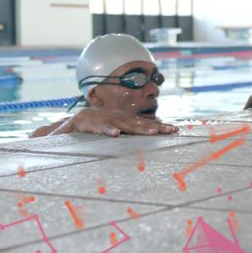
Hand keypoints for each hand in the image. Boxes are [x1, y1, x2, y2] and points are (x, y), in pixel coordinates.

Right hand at [51, 108, 178, 136]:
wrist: (76, 121)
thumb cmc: (98, 126)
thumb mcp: (116, 127)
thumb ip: (130, 129)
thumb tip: (149, 132)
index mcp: (125, 119)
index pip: (145, 123)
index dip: (160, 126)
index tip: (175, 130)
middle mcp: (118, 117)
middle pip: (140, 123)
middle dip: (156, 127)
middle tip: (171, 131)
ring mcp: (107, 120)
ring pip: (125, 125)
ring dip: (138, 129)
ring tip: (152, 134)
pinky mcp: (93, 124)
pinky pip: (102, 128)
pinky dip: (108, 130)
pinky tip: (115, 134)